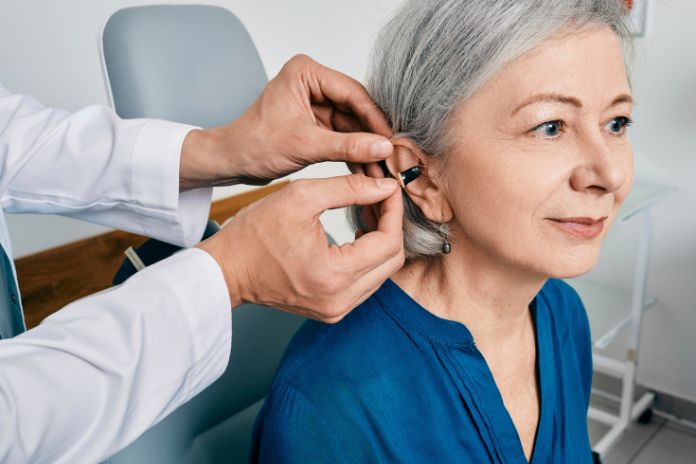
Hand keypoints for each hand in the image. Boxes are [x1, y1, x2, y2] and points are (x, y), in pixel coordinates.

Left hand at [180, 55, 393, 189]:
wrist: (232, 162)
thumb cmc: (254, 145)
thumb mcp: (305, 145)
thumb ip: (347, 146)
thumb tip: (383, 147)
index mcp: (306, 73)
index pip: (351, 93)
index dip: (374, 118)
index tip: (391, 140)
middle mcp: (312, 83)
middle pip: (355, 109)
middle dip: (372, 136)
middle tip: (392, 156)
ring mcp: (315, 103)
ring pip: (351, 125)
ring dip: (365, 148)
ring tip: (382, 169)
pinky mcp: (315, 123)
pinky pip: (342, 137)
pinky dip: (353, 153)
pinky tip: (368, 169)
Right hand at [197, 174, 404, 322]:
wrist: (227, 270)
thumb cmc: (255, 233)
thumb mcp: (301, 197)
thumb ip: (350, 189)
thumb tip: (387, 187)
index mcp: (333, 274)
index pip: (388, 242)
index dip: (393, 210)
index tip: (388, 187)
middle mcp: (340, 300)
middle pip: (391, 260)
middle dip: (391, 224)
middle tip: (379, 197)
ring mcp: (336, 309)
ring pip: (382, 272)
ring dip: (381, 240)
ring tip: (369, 211)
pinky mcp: (332, 310)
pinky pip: (366, 283)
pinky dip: (368, 257)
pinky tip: (358, 234)